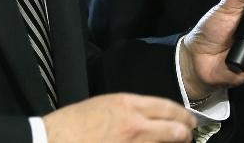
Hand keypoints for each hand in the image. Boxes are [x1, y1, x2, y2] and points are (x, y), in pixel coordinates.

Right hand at [42, 93, 194, 142]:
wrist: (54, 140)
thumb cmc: (72, 123)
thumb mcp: (103, 105)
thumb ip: (129, 110)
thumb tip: (147, 117)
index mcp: (128, 104)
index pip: (168, 107)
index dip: (183, 115)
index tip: (189, 119)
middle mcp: (136, 125)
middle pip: (175, 129)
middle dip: (185, 134)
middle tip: (188, 136)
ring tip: (176, 142)